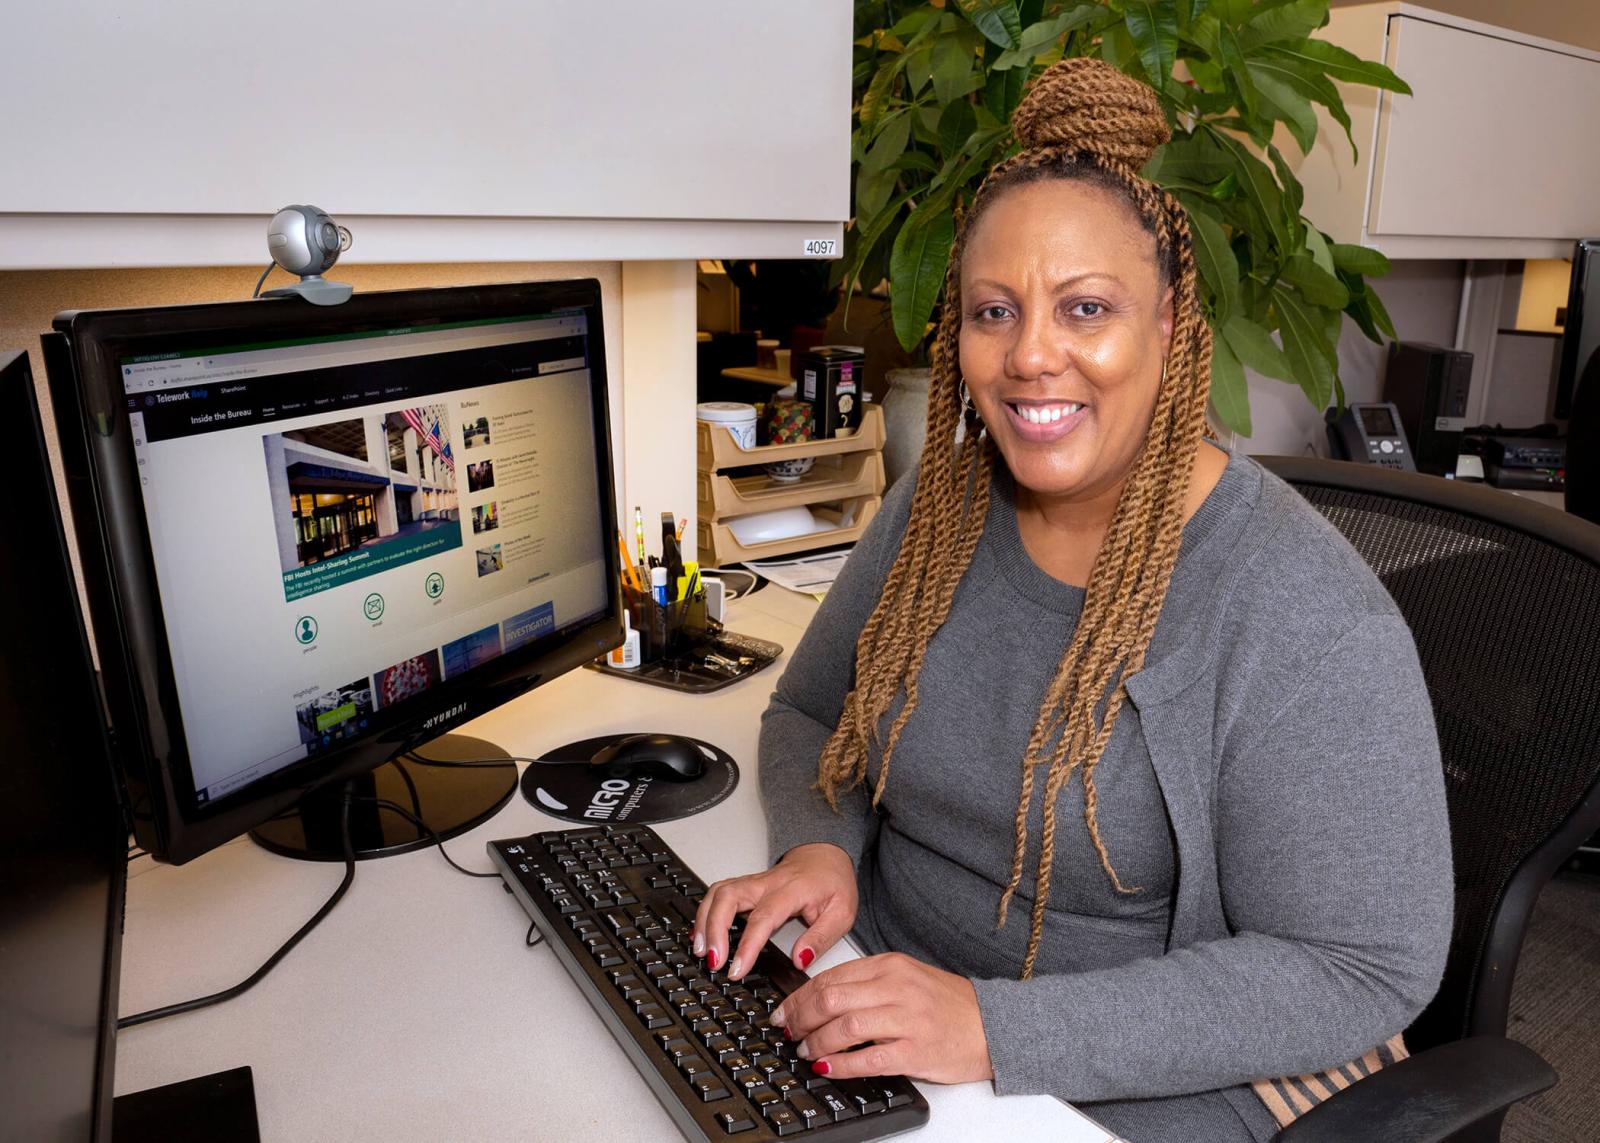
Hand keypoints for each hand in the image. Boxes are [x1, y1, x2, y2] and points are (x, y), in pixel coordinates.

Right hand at [693, 843, 856, 979]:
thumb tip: (800, 960)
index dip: (747, 946)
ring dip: (704, 921)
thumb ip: (822, 937)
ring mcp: (753, 882)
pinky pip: (718, 894)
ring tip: (702, 951)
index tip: (737, 969)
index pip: (763, 918)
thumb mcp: (843, 912)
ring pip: (719, 893)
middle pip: (729, 896)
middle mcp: (767, 883)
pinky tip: (701, 935)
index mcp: (792, 890)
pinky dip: (705, 913)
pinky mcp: (745, 885)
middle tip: (713, 961)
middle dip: (714, 929)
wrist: (826, 856)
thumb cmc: (833, 883)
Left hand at [768, 952, 993, 1084]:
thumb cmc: (948, 1004)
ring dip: (816, 1043)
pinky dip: (841, 1065)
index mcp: (890, 965)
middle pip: (831, 999)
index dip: (799, 997)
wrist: (991, 1025)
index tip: (784, 1011)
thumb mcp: (906, 978)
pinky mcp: (917, 1051)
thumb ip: (868, 983)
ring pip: (845, 1027)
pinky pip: (868, 1059)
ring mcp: (907, 1019)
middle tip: (788, 1031)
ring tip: (806, 1052)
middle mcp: (897, 987)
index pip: (831, 977)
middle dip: (800, 1018)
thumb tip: (821, 998)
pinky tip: (827, 1068)